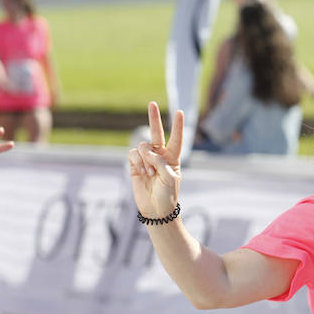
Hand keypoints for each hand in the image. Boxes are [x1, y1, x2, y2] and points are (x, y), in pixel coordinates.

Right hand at [127, 102, 183, 217]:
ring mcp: (146, 159)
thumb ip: (160, 162)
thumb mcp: (170, 178)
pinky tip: (142, 173)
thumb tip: (147, 151)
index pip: (176, 139)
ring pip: (142, 146)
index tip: (180, 112)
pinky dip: (137, 162)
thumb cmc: (167, 195)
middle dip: (154, 118)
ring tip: (150, 173)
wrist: (155, 210)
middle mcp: (160, 156)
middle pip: (156, 133)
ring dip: (146, 158)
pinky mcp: (135, 165)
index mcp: (173, 158)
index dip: (178, 126)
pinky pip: (133, 154)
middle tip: (152, 103)